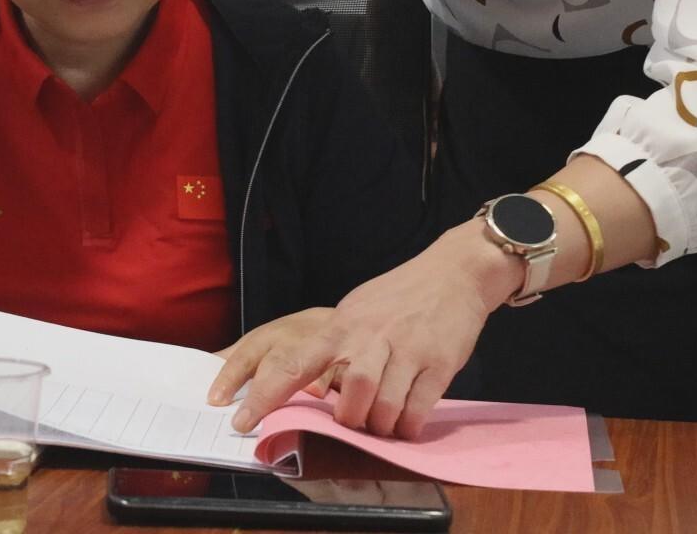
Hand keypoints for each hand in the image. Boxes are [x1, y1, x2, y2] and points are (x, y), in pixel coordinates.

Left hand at [208, 221, 517, 439]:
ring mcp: (408, 348)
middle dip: (349, 420)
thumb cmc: (398, 296)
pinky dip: (408, 425)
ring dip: (379, 425)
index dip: (266, 394)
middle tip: (353, 423)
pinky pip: (418, 408)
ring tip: (381, 424)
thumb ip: (333, 344)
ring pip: (383, 405)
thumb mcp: (356, 309)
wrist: (454, 272)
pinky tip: (406, 422)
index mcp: (342, 324)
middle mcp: (372, 335)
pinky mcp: (439, 362)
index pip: (295, 361)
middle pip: (351, 393)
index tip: (242, 419)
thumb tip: (306, 382)